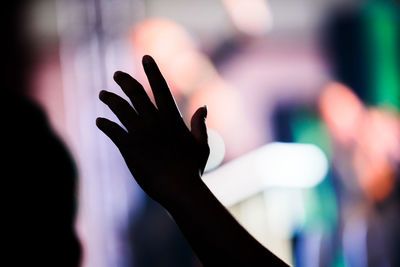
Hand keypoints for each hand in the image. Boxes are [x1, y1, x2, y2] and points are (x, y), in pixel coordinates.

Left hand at [96, 55, 208, 202]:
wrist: (180, 189)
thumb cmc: (193, 169)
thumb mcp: (202, 145)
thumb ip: (201, 124)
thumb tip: (204, 106)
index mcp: (172, 119)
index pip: (161, 88)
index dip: (153, 71)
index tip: (146, 58)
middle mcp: (155, 121)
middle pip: (136, 94)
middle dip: (125, 81)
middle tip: (117, 75)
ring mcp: (140, 134)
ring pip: (120, 109)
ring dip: (110, 100)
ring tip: (102, 94)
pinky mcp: (129, 147)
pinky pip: (112, 131)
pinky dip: (104, 125)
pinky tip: (99, 121)